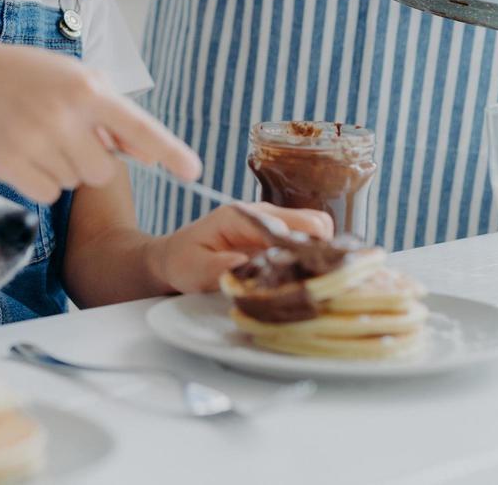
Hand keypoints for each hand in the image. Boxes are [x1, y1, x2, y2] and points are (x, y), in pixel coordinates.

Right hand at [0, 44, 201, 204]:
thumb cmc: (36, 77)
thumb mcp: (80, 80)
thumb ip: (117, 118)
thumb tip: (150, 156)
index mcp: (86, 90)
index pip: (137, 126)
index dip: (169, 151)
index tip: (194, 172)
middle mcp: (62, 116)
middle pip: (104, 171)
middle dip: (94, 160)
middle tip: (70, 135)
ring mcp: (33, 143)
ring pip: (75, 183)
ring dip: (66, 167)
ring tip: (42, 136)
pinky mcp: (9, 166)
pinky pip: (48, 195)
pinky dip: (43, 181)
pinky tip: (27, 151)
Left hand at [149, 203, 334, 293]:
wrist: (176, 257)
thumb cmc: (183, 262)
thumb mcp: (192, 269)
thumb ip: (217, 268)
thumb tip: (243, 264)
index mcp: (242, 216)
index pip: (289, 223)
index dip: (305, 250)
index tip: (309, 276)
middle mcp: (263, 214)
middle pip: (314, 222)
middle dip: (320, 252)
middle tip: (313, 282)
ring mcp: (273, 224)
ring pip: (317, 230)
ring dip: (319, 256)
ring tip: (310, 282)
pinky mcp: (278, 237)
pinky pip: (308, 241)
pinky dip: (313, 259)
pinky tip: (303, 279)